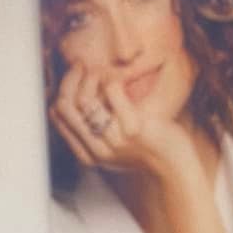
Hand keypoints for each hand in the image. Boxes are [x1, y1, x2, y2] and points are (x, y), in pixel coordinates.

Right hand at [50, 64, 198, 182]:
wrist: (174, 166)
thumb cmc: (147, 151)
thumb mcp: (114, 148)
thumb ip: (96, 132)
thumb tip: (78, 98)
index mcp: (89, 155)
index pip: (59, 117)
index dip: (63, 91)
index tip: (74, 77)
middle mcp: (98, 149)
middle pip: (66, 106)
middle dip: (70, 79)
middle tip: (81, 66)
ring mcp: (115, 139)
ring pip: (84, 99)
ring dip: (90, 76)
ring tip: (100, 70)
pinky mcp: (133, 127)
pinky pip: (112, 90)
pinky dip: (112, 77)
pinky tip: (119, 77)